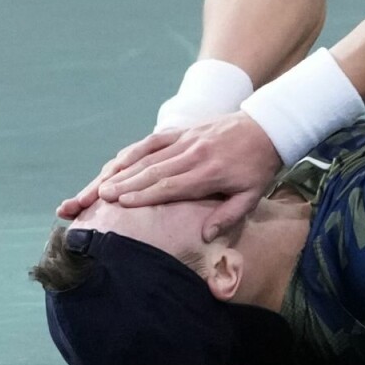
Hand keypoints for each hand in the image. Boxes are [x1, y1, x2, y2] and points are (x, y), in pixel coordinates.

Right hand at [58, 112, 282, 241]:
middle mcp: (193, 154)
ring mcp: (185, 139)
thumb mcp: (252, 195)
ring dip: (121, 170)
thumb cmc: (259, 167)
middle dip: (123, 184)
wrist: (267, 128)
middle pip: (152, 171)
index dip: (143, 194)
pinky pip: (152, 140)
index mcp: (209, 172)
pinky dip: (132, 151)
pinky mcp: (182, 130)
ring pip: (147, 155)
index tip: (120, 202)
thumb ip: (228, 215)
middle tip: (97, 196)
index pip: (170, 185)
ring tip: (99, 183)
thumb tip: (205, 236)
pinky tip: (116, 163)